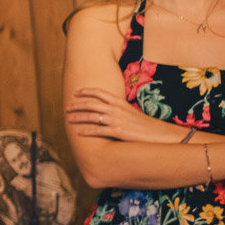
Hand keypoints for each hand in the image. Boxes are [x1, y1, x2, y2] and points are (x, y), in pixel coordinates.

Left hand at [65, 88, 179, 142]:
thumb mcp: (130, 111)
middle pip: (91, 104)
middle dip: (77, 105)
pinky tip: (78, 133)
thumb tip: (106, 108)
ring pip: (91, 116)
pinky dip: (86, 131)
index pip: (99, 93)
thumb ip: (117, 108)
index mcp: (119, 102)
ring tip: (68, 119)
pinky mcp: (117, 132)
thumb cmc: (143, 123)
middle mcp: (115, 109)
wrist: (158, 133)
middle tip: (67, 107)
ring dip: (77, 117)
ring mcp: (116, 120)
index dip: (85, 92)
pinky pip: (97, 131)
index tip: (76, 92)